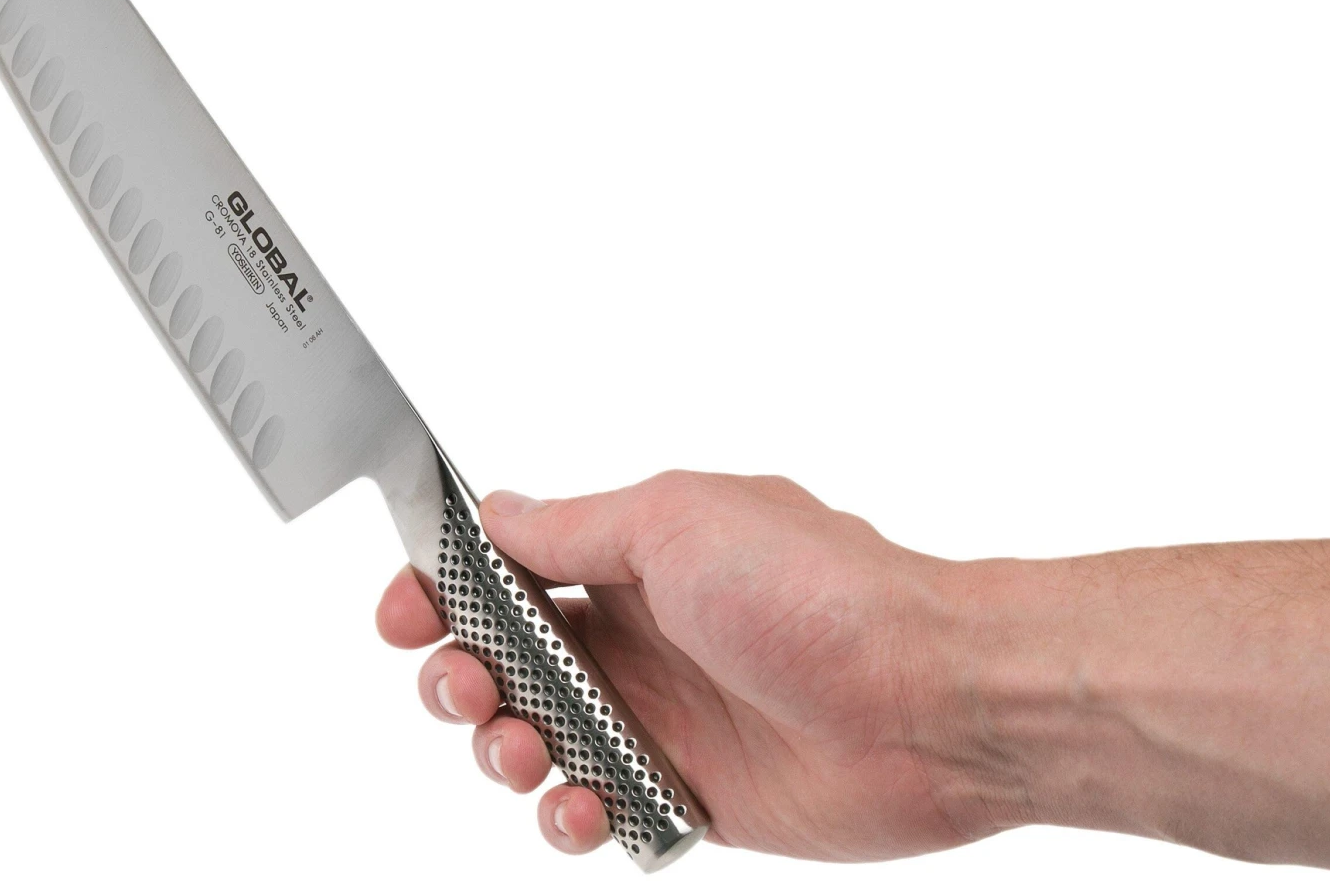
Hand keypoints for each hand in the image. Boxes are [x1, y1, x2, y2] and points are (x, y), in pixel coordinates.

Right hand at [375, 471, 996, 858]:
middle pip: (504, 663)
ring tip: (527, 747)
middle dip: (460, 677)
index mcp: (634, 560)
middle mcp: (640, 638)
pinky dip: (568, 816)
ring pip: (535, 743)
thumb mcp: (678, 522)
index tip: (404, 613)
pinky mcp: (687, 793)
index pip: (509, 572)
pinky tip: (585, 804)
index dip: (444, 593)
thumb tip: (498, 513)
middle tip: (470, 686)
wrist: (924, 699)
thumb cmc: (817, 591)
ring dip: (503, 749)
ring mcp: (661, 720)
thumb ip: (575, 529)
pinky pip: (593, 812)